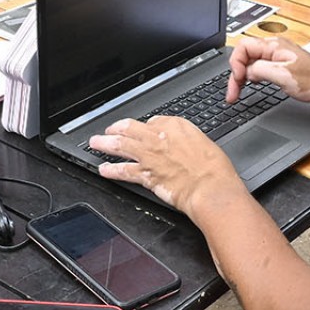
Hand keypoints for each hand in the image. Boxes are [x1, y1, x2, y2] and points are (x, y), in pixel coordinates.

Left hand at [89, 116, 243, 213]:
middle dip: (115, 129)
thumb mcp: (203, 142)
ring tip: (95, 143)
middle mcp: (158, 137)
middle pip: (129, 128)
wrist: (211, 187)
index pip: (152, 121)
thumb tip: (178, 142)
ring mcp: (149, 155)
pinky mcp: (145, 174)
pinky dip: (111, 170)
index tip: (140, 131)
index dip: (144, 128)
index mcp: (175, 125)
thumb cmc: (214, 169)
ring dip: (104, 144)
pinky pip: (123, 171)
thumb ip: (185, 139)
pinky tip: (104, 170)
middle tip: (108, 130)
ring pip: (120, 146)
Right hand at [228, 36, 309, 105]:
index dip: (236, 63)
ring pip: (251, 63)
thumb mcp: (283, 75)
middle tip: (233, 93)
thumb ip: (260, 70)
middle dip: (236, 74)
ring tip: (238, 92)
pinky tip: (252, 86)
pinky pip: (260, 69)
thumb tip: (247, 72)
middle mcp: (275, 49)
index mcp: (274, 46)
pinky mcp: (282, 67)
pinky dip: (253, 78)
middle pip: (245, 56)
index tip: (238, 80)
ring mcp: (278, 58)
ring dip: (242, 77)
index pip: (243, 47)